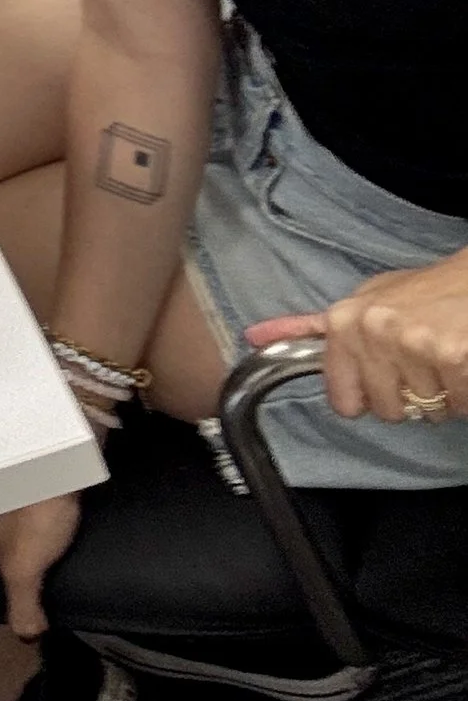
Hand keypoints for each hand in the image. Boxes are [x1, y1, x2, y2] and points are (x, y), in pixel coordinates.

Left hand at [251, 253, 467, 422]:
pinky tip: (463, 362)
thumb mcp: (365, 300)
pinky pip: (457, 404)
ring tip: (445, 354)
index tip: (384, 379)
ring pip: (426, 410)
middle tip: (424, 362)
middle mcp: (374, 332)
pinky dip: (465, 393)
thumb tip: (254, 337)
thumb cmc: (425, 290)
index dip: (369, 398)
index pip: (345, 402)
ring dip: (442, 393)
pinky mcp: (452, 355)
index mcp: (344, 321)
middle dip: (411, 396)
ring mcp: (414, 344)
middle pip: (389, 411)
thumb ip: (313, 326)